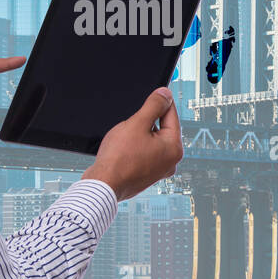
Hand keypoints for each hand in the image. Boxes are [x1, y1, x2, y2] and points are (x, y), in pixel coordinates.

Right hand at [81, 87, 183, 201]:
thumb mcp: (137, 124)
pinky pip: (144, 153)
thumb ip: (153, 105)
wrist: (103, 185)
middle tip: (130, 127)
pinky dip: (134, 148)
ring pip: (151, 140)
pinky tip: (123, 152)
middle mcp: (171, 161)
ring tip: (124, 143)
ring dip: (138, 135)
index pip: (171, 114)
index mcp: (174, 148)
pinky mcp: (147, 175)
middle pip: (161, 128)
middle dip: (145, 123)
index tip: (149, 96)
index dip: (158, 102)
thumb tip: (165, 94)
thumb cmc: (119, 159)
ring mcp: (159, 170)